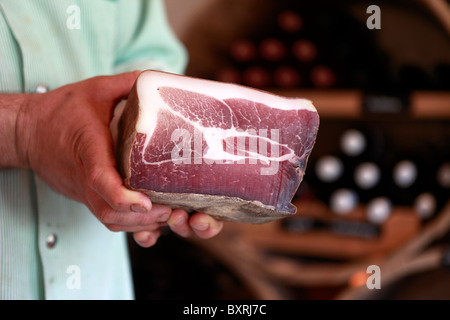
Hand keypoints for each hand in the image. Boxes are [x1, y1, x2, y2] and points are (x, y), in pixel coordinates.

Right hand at [13, 71, 222, 246]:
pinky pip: (107, 218)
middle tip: (171, 211)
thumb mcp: (95, 89)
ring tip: (168, 217)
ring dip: (138, 225)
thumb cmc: (61, 110)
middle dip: (141, 218)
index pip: (100, 178)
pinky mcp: (87, 196)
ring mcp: (83, 190)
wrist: (29, 132)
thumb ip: (128, 84)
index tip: (146, 203)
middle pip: (109, 210)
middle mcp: (84, 176)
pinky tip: (152, 218)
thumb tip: (161, 78)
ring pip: (109, 220)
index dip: (122, 196)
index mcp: (88, 148)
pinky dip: (130, 224)